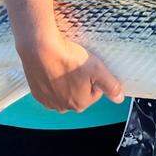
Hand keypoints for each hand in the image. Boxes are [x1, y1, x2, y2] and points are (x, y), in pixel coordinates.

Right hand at [1, 0, 122, 112]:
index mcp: (80, 104)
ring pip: (63, 91)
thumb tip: (119, 99)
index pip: (95, 92)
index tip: (88, 66)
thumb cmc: (70, 58)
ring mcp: (47, 101)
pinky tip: (52, 68)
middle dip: (79, 80)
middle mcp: (62, 107)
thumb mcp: (97, 70)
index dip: (94, 77)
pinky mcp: (36, 93)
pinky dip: (51, 80)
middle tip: (75, 64)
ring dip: (65, 81)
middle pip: (78, 93)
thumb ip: (111, 86)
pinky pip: (48, 89)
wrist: (40, 48)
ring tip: (64, 65)